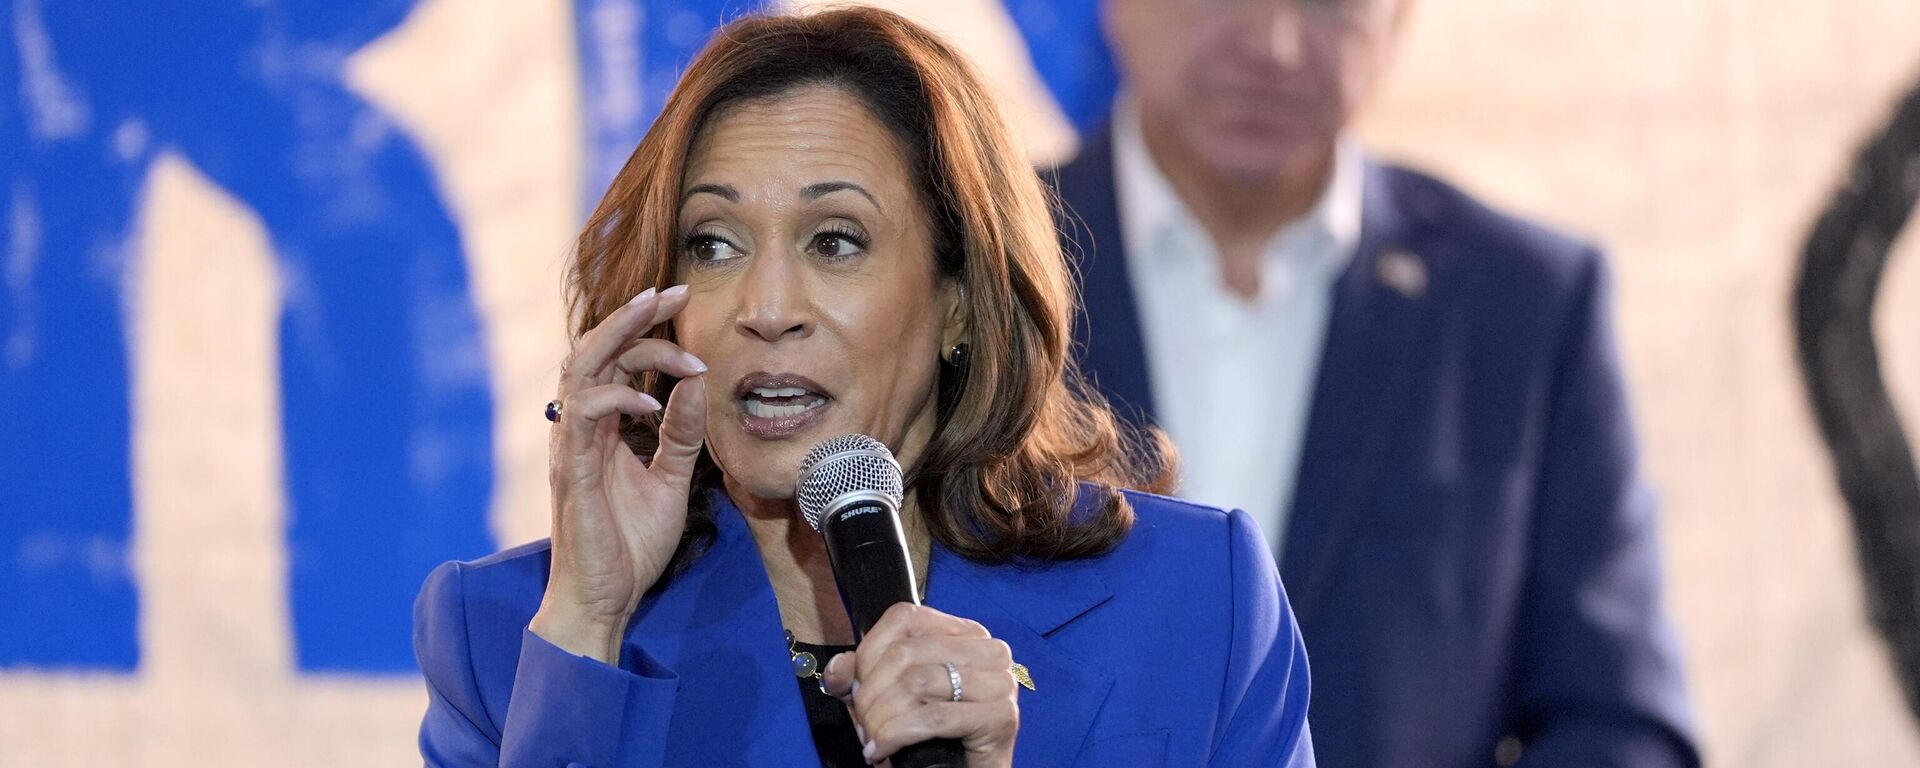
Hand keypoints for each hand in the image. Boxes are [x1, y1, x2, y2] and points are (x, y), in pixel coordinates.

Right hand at [530, 285, 707, 662]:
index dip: (646, 328)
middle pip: (595, 350)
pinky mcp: (573, 471)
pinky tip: (653, 401)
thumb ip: (681, 436)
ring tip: (659, 317)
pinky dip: (617, 397)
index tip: (685, 304)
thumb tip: (696, 386)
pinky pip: (584, 416)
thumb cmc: (629, 545)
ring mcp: (572, 446)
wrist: (604, 600)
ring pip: (581, 368)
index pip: (617, 360)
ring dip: (621, 338)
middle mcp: (581, 428)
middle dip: (632, 315)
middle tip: (673, 291)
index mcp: (603, 427)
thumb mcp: (670, 481)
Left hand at [823, 604, 1019, 766]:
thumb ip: (859, 678)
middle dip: (871, 695)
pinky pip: (932, 717)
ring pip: (917, 683)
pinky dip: (897, 735)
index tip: (856, 689)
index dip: (869, 653)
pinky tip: (882, 751)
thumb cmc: (933, 735)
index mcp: (965, 632)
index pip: (904, 618)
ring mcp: (999, 680)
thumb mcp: (887, 698)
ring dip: (882, 719)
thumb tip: (839, 666)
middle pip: (906, 653)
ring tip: (873, 741)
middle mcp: (988, 649)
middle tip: (864, 726)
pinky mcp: (1001, 715)